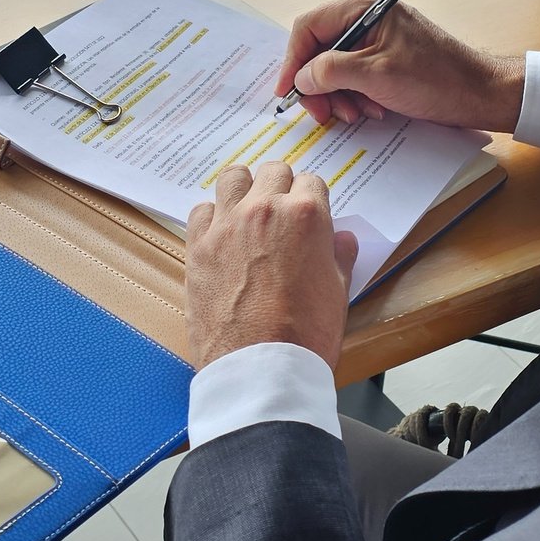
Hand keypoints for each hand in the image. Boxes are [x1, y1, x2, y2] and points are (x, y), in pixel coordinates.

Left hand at [186, 162, 358, 370]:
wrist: (261, 368)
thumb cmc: (306, 335)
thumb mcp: (339, 293)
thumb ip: (339, 255)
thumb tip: (340, 238)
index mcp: (306, 216)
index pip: (312, 182)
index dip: (313, 200)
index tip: (310, 216)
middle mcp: (265, 210)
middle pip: (274, 172)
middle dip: (281, 188)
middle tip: (283, 215)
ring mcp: (227, 225)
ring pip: (234, 177)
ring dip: (245, 189)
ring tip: (250, 213)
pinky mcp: (198, 246)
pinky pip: (202, 209)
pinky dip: (213, 217)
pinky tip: (222, 236)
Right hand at [276, 0, 525, 130]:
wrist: (480, 93)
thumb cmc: (434, 79)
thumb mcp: (374, 75)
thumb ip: (329, 71)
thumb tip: (300, 77)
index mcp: (362, 7)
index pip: (308, 27)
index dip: (292, 60)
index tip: (288, 92)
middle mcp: (367, 15)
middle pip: (319, 48)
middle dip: (320, 84)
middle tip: (326, 114)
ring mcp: (377, 35)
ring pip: (335, 66)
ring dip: (340, 94)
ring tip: (358, 114)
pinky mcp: (386, 55)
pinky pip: (356, 74)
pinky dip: (357, 95)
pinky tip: (373, 109)